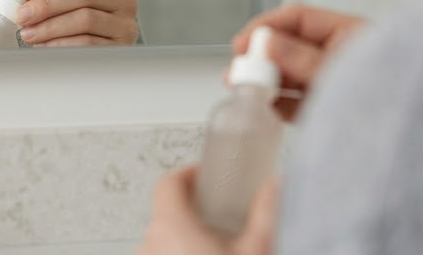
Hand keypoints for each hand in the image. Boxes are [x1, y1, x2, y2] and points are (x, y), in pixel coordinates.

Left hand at [8, 0, 138, 45]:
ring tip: (28, 34)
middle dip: (46, 4)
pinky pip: (88, 44)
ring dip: (50, 26)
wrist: (100, 62)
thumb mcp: (63, 5)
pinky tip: (44, 47)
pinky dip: (61, 44)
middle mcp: (122, 0)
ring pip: (85, 18)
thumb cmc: (77, 28)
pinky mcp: (121, 48)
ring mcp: (125, 25)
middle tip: (21, 16)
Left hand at [136, 165, 276, 254]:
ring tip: (215, 245)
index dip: (188, 174)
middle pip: (165, 211)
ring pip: (162, 237)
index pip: (168, 182)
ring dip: (185, 235)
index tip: (205, 175)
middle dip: (192, 209)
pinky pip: (160, 253)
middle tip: (217, 213)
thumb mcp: (257, 251)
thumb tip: (273, 187)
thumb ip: (265, 214)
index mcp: (170, 227)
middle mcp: (150, 244)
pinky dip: (178, 252)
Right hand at [231, 4, 366, 120]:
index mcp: (349, 34)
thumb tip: (267, 42)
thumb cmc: (397, 96)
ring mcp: (338, 83)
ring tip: (246, 92)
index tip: (241, 45)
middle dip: (261, 58)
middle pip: (291, 47)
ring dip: (268, 82)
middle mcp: (342, 55)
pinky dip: (282, 104)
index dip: (265, 28)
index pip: (297, 19)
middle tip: (239, 72)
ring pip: (293, 76)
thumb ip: (301, 58)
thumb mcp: (340, 72)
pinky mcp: (336, 110)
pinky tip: (268, 109)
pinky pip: (302, 102)